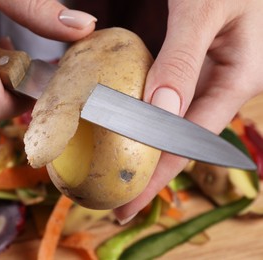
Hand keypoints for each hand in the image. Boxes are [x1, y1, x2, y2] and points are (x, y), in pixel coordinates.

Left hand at [114, 0, 262, 223]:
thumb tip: (160, 113)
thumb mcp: (205, 10)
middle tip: (117, 202)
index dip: (158, 175)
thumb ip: (184, 59)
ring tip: (115, 174)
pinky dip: (141, 116)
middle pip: (181, 140)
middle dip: (150, 173)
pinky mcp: (188, 64)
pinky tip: (122, 129)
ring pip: (172, 123)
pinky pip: (164, 97)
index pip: (190, 140)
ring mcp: (206, 75)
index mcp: (238, 78)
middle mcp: (222, 84)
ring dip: (144, 149)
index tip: (129, 203)